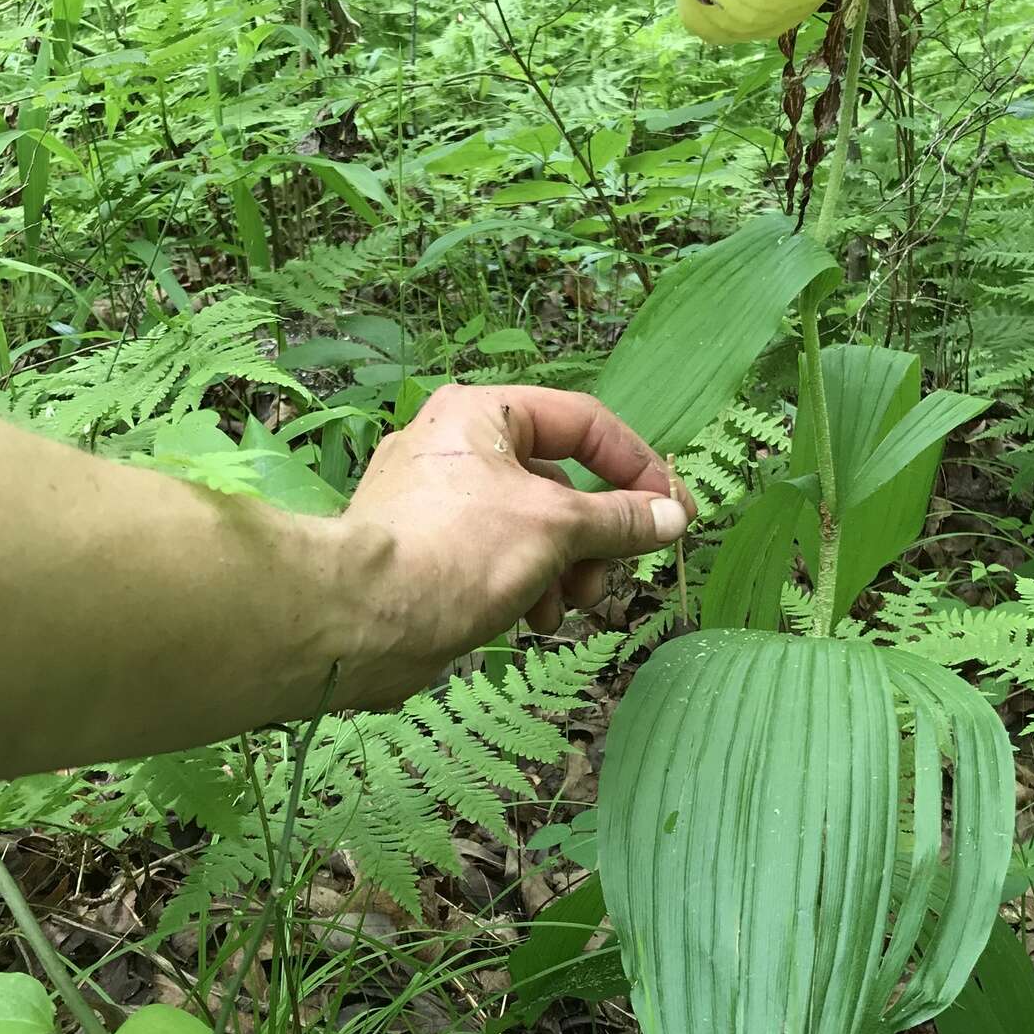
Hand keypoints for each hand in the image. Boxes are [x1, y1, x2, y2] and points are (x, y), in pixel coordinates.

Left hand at [331, 384, 693, 707]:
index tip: (675, 513)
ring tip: (567, 608)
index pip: (584, 422)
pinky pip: (498, 557)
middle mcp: (456, 445)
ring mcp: (437, 500)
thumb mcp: (556, 528)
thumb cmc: (457, 552)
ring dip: (564, 569)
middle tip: (611, 576)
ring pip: (532, 526)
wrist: (358, 620)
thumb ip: (620, 519)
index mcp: (482, 412)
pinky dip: (526, 586)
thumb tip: (673, 516)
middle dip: (594, 537)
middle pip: (560, 482)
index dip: (638, 466)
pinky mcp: (426, 550)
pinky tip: (531, 621)